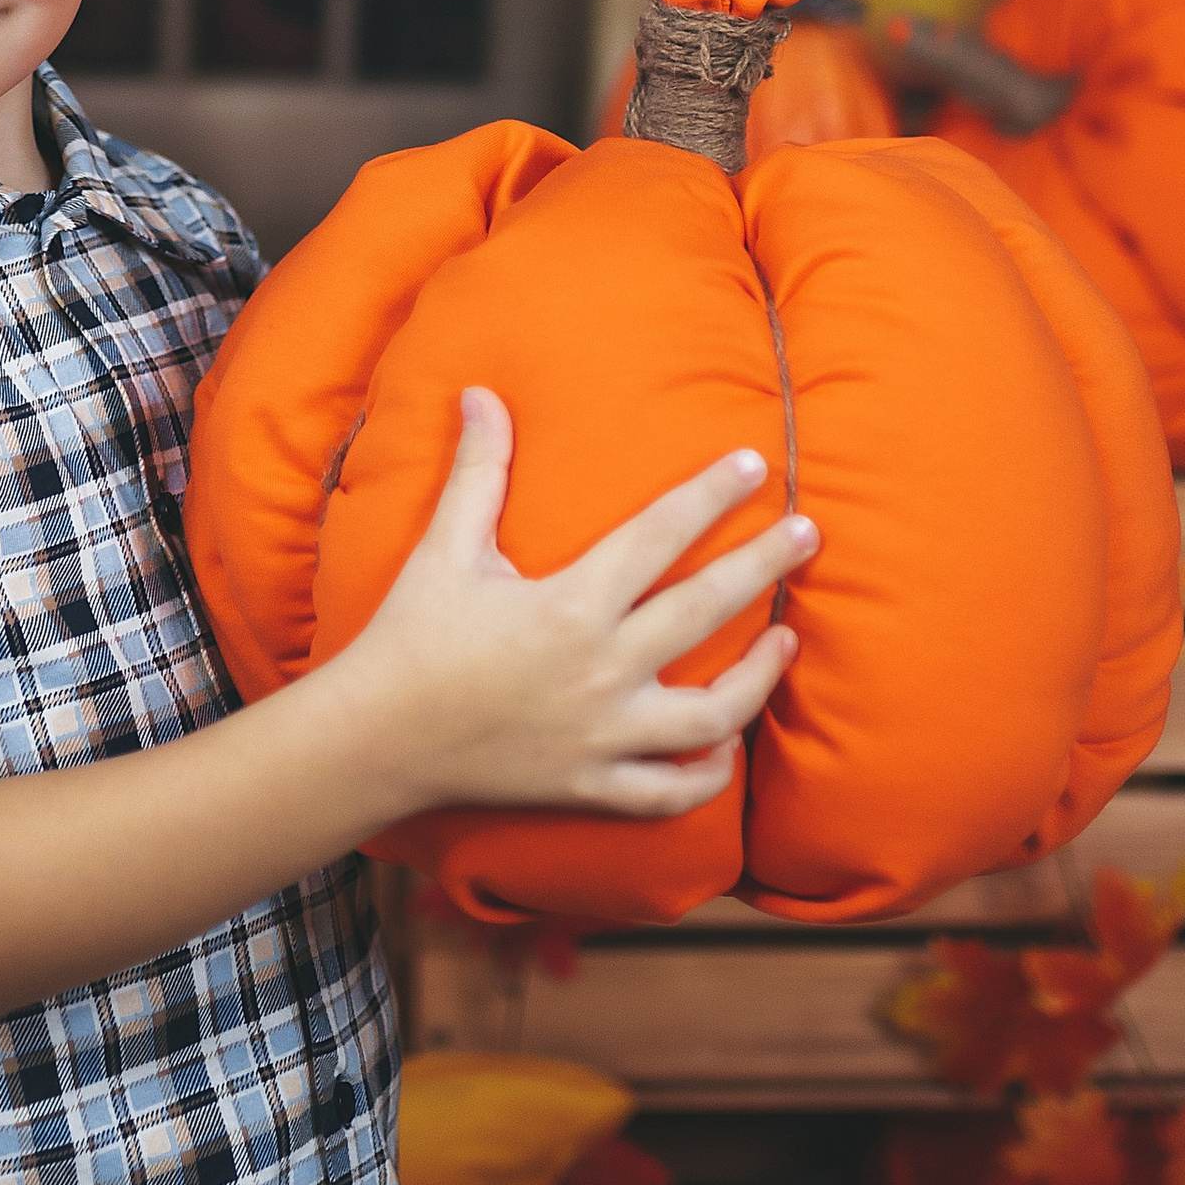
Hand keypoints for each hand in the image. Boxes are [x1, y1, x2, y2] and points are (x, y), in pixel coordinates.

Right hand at [334, 387, 810, 824]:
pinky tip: (727, 742)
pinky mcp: (590, 786)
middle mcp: (599, 671)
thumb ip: (478, 470)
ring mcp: (601, 736)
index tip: (755, 464)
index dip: (711, 494)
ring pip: (711, 716)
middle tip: (810, 534)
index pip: (660, 536)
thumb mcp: (445, 547)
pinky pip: (670, 792)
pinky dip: (706, 773)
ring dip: (758, 677)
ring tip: (785, 638)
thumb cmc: (411, 636)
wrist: (374, 740)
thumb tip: (482, 392)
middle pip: (705, 612)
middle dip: (764, 566)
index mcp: (569, 605)